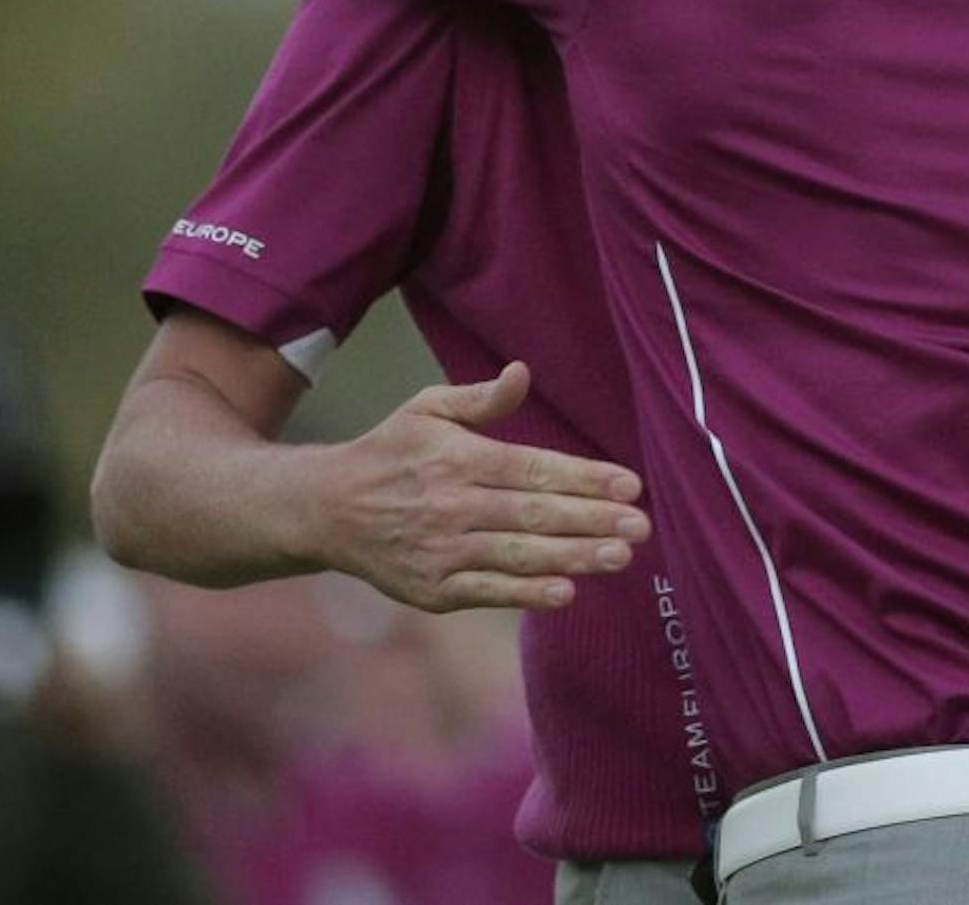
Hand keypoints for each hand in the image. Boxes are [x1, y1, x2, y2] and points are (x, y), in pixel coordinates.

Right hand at [309, 362, 648, 611]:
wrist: (325, 510)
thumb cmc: (392, 451)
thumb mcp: (428, 409)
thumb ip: (481, 398)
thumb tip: (522, 373)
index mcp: (459, 459)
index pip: (534, 468)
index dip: (584, 478)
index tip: (632, 484)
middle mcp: (453, 506)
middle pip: (534, 514)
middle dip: (592, 520)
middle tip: (643, 526)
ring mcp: (442, 552)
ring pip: (518, 556)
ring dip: (573, 558)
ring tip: (620, 556)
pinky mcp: (432, 590)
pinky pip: (488, 593)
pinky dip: (526, 594)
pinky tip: (566, 592)